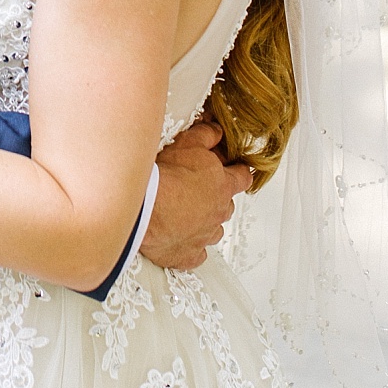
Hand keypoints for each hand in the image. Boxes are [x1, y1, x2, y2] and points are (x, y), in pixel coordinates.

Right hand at [137, 122, 255, 270]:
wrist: (144, 209)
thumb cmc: (165, 177)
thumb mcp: (188, 144)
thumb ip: (206, 136)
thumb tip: (217, 131)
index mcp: (223, 186)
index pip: (243, 177)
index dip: (238, 173)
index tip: (235, 171)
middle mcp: (219, 212)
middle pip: (227, 205)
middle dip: (217, 199)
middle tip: (197, 191)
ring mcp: (204, 236)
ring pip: (213, 230)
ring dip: (204, 223)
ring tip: (185, 215)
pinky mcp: (187, 255)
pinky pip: (196, 255)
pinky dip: (190, 248)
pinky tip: (178, 240)